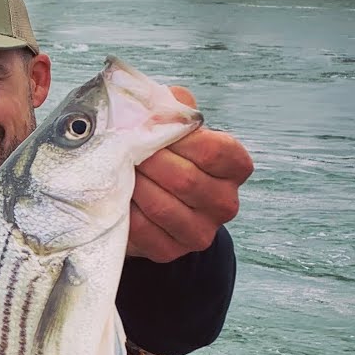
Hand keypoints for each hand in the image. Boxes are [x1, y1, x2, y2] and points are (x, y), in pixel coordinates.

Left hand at [126, 87, 252, 262]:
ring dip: (135, 186)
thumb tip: (158, 103)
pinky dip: (126, 211)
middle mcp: (226, 202)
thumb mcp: (172, 124)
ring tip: (120, 171)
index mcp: (234, 167)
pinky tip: (119, 196)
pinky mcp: (171, 251)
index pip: (216, 151)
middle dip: (150, 162)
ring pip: (164, 207)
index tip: (154, 132)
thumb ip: (172, 108)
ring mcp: (201, 231)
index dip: (180, 139)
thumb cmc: (164, 153)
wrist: (148, 200)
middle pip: (187, 180)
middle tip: (126, 151)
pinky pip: (145, 230)